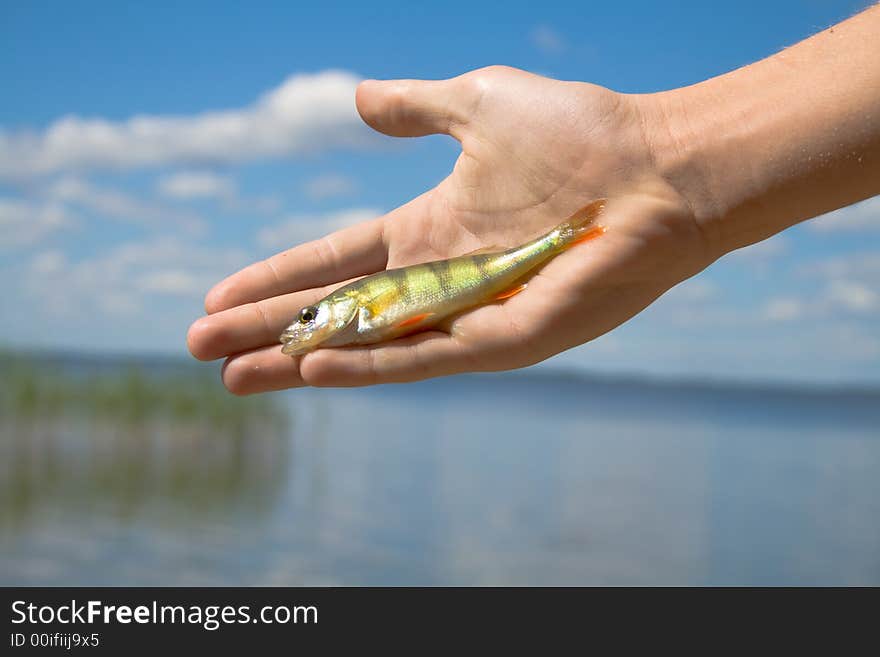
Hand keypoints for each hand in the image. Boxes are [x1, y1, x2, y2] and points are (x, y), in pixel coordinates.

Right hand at [187, 66, 709, 391]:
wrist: (659, 164)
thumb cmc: (581, 133)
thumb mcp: (477, 103)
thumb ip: (417, 109)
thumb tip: (358, 99)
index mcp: (429, 231)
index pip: (334, 260)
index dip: (276, 278)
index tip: (216, 296)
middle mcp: (440, 280)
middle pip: (337, 312)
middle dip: (268, 331)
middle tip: (200, 351)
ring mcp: (471, 313)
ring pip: (369, 345)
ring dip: (300, 362)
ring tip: (235, 378)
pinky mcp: (506, 337)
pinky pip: (427, 357)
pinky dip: (369, 366)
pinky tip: (314, 368)